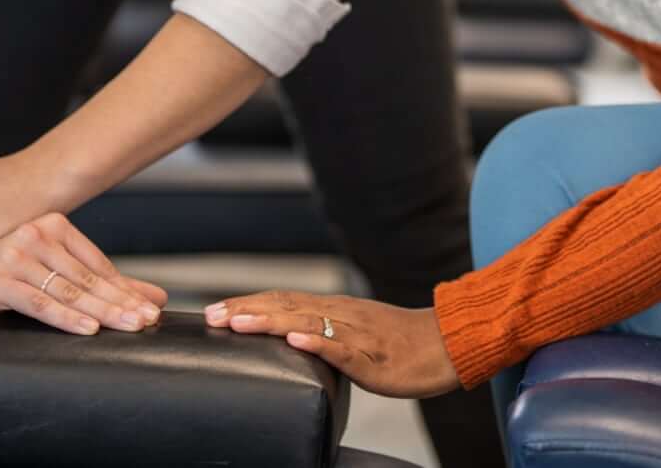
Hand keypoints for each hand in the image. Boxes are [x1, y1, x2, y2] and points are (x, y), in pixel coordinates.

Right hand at [0, 215, 168, 335]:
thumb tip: (156, 298)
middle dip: (121, 303)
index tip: (151, 311)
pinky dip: (65, 317)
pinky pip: (38, 302)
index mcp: (54, 226)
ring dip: (102, 312)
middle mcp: (36, 235)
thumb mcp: (55, 273)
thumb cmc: (2, 271)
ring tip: (129, 327)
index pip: (98, 266)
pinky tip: (87, 329)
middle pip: (87, 279)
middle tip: (147, 322)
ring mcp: (15, 255)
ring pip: (68, 291)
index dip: (126, 291)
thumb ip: (104, 283)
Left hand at [205, 291, 460, 399]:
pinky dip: (317, 343)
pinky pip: (343, 350)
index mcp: (336, 311)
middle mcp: (342, 316)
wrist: (449, 344)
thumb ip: (329, 332)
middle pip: (287, 307)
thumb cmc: (404, 343)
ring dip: (270, 322)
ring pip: (308, 324)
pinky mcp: (374, 359)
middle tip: (210, 316)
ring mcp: (358, 335)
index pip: (284, 301)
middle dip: (246, 311)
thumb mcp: (359, 334)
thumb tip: (294, 340)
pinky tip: (295, 341)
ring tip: (238, 324)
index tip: (215, 309)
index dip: (249, 303)